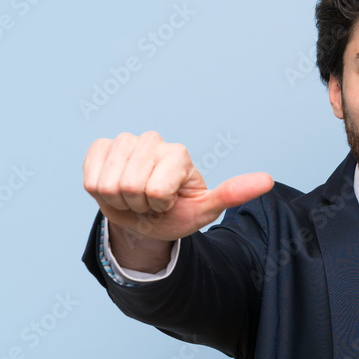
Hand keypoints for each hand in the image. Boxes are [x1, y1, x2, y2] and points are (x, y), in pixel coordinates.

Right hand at [83, 131, 272, 267]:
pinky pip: (90, 177)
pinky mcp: (100, 147)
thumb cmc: (177, 212)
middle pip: (130, 186)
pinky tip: (115, 189)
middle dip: (139, 204)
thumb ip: (233, 194)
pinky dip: (99, 193)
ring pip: (108, 183)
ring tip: (135, 197)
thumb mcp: (206, 210)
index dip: (158, 205)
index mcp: (178, 154)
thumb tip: (268, 181)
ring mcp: (125, 140)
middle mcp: (153, 140)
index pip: (155, 190)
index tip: (168, 203)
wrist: (146, 217)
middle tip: (149, 203)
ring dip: (119, 201)